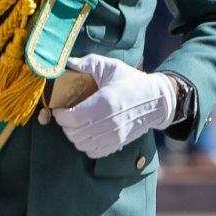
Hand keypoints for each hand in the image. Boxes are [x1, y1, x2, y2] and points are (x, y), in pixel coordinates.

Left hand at [52, 54, 178, 158]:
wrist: (156, 100)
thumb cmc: (131, 81)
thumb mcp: (110, 66)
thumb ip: (87, 63)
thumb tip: (68, 63)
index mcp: (105, 102)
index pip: (72, 119)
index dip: (60, 115)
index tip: (59, 107)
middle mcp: (109, 122)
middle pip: (74, 133)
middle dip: (65, 124)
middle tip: (66, 114)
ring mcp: (115, 135)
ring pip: (82, 144)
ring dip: (74, 135)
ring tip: (75, 123)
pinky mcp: (119, 143)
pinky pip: (94, 152)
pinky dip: (85, 145)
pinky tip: (86, 133)